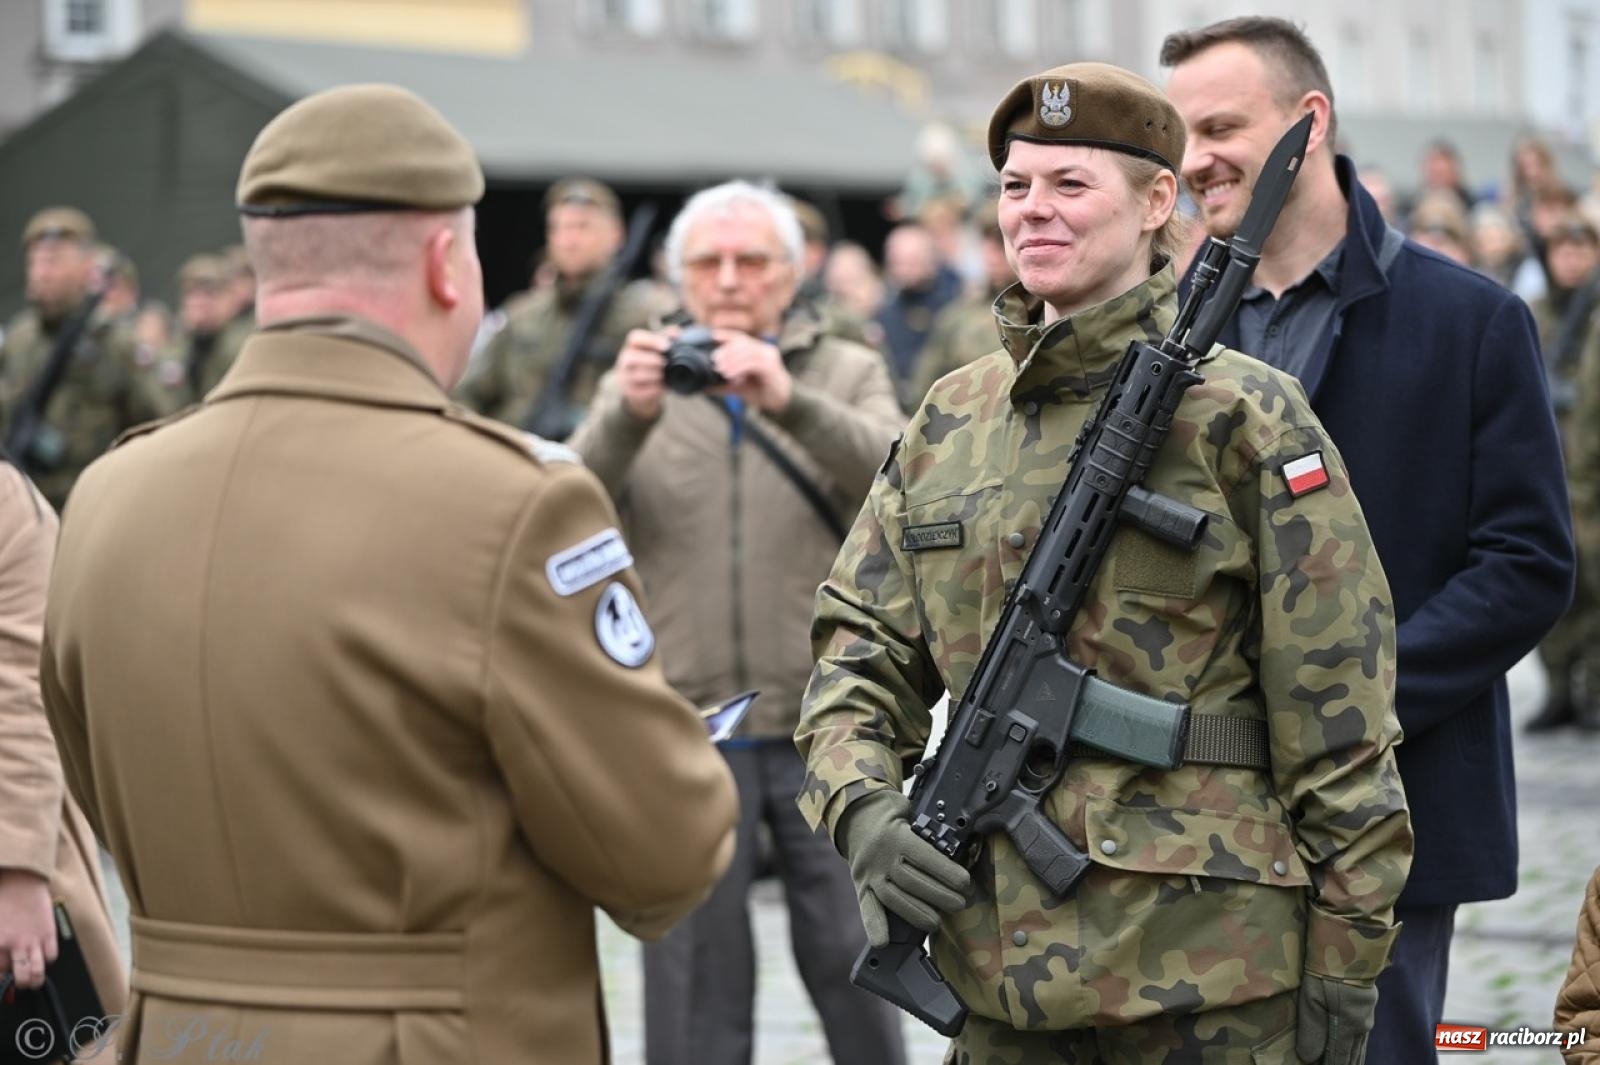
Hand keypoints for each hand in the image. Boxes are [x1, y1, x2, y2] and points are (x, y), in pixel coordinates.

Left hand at [0, 869, 57, 990]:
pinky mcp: (49, 933)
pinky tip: (42, 957)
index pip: (0, 974)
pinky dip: (47, 960)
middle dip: (19, 985)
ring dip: (35, 980)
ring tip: (33, 983)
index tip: (4, 982)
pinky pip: (51, 955)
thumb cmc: (1, 898)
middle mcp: (15, 945)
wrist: (20, 879)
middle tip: (18, 985)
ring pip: (37, 971)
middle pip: (20, 977)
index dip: (2, 981)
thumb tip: (2, 962)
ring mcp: (34, 940)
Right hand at [616, 328, 670, 421]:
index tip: (666, 346)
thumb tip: (677, 332)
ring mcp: (625, 377)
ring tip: (663, 375)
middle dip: (652, 360)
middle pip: (632, 357)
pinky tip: (661, 386)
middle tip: (665, 363)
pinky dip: (654, 389)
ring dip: (654, 375)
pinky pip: (641, 391)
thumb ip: (666, 338)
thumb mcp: (657, 349)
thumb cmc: (651, 365)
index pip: (635, 338)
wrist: (642, 389)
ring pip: (637, 375)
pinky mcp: (629, 392)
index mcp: (632, 346)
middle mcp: (625, 360)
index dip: (652, 341)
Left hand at [708, 330, 791, 413]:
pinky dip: (739, 368)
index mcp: (756, 349)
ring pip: (746, 352)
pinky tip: (730, 375)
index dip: (724, 335)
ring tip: (719, 369)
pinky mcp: (771, 367)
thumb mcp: (738, 385)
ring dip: (731, 360)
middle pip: (742, 343)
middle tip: (713, 361)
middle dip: (725, 350)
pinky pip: (753, 364)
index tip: (710, 337)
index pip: (739, 338)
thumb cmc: (760, 390)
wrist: (780, 401)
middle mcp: (764, 349)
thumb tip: (704, 386)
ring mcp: (769, 357)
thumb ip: (723, 383)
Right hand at [837, 790, 969, 947]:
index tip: (965, 883)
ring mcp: (869, 872)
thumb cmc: (892, 814)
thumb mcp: (910, 811)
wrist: (856, 815)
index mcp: (896, 834)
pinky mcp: (861, 885)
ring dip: (917, 913)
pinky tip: (882, 942)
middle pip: (911, 881)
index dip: (946, 871)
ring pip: (892, 898)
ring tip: (937, 922)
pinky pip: (866, 906)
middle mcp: (880, 855)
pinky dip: (873, 925)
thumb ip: (929, 828)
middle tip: (961, 904)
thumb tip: (960, 844)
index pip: (923, 856)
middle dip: (939, 896)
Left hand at [1296, 971, 1378, 1064]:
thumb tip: (1309, 1059)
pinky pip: (1363, 1034)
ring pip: (1360, 1046)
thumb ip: (1312, 1032)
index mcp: (1347, 1029)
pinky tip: (1353, 1048)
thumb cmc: (1326, 973)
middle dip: (1342, 1063)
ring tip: (1344, 1063)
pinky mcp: (1368, 1005)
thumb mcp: (1312, 1001)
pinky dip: (1356, 1045)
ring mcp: (1367, 1016)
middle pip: (1352, 1056)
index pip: (1339, 1058)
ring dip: (1351, 1057)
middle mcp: (1361, 1027)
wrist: (1349, 947)